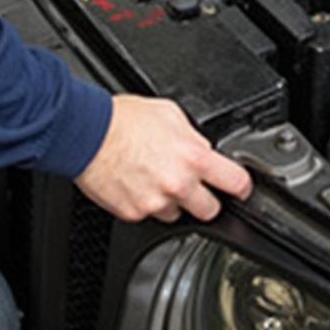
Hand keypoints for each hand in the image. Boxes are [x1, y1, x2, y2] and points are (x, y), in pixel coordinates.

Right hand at [74, 94, 252, 222]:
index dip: (242, 187)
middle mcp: (178, 184)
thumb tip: (202, 147)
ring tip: (158, 180)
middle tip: (195, 187)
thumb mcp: (171, 114)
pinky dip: (147, 204)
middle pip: (211, 210)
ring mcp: (155, 203)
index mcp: (194, 158)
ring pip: (178, 215)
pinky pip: (149, 215)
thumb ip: (193, 137)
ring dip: (174, 202)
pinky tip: (139, 185)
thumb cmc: (124, 119)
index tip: (241, 188)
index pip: (236, 182)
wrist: (87, 134)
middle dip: (206, 200)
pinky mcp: (134, 214)